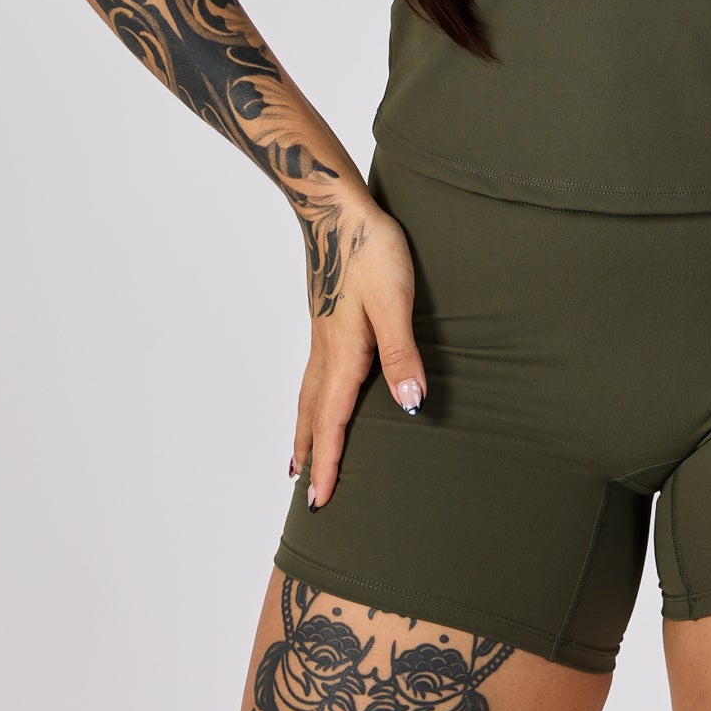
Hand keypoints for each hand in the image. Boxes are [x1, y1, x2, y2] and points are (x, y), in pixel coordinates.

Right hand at [292, 191, 427, 507]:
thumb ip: (402, 355)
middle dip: (312, 454)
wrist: (336, 208)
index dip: (331, 463)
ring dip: (305, 427)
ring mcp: (322, 332)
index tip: (322, 502)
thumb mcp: (395, 302)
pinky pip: (314, 371)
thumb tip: (410, 408)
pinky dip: (311, 396)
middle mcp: (326, 350)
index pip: (334, 422)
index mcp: (343, 354)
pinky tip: (321, 387)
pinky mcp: (326, 316)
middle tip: (305, 493)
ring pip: (309, 392)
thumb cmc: (371, 251)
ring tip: (300, 454)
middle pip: (313, 414)